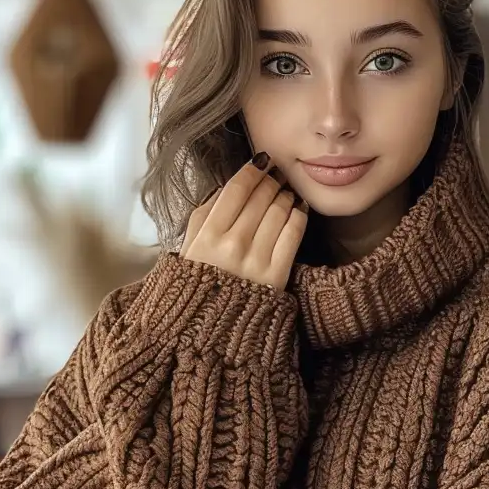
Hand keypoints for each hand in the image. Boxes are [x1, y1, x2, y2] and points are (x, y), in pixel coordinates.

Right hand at [181, 155, 307, 291]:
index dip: (253, 170)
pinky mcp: (278, 274)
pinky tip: (298, 210)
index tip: (262, 161)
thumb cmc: (200, 281)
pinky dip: (298, 216)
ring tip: (286, 192)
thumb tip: (228, 187)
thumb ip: (205, 214)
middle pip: (261, 198)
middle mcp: (234, 244)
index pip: (236, 189)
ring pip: (278, 212)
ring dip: (285, 196)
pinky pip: (293, 234)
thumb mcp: (190, 244)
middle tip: (277, 175)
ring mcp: (257, 259)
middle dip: (271, 181)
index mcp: (209, 233)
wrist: (215, 327)